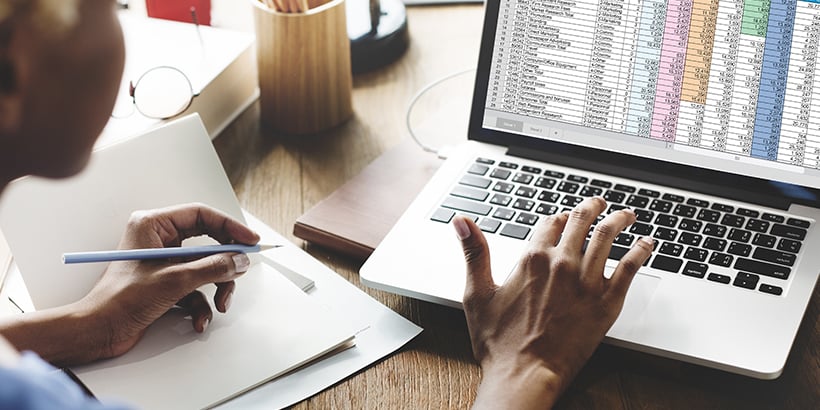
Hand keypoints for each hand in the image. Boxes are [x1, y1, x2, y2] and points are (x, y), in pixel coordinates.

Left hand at [78, 203, 259, 359]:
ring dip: (216, 288)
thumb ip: (212, 268)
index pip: (201, 215)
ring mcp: (163, 262)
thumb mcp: (175, 280)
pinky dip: (202, 304)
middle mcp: (158, 239)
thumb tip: (239, 261)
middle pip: (207, 243)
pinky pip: (195, 287)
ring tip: (219, 304)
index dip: (229, 227)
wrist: (99, 331)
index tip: (249, 241)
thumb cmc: (120, 300)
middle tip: (240, 271)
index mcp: (153, 225)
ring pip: (205, 267)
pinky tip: (199, 320)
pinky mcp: (165, 282)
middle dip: (224, 264)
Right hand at [453, 197, 652, 408]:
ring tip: (626, 214)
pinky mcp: (606, 302)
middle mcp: (561, 264)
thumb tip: (461, 221)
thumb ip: (474, 252)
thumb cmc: (499, 342)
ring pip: (608, 236)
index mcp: (532, 259)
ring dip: (619, 219)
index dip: (557, 217)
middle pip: (581, 221)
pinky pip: (630, 267)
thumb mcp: (477, 293)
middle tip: (599, 203)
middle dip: (592, 207)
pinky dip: (641, 250)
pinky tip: (647, 244)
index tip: (563, 217)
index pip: (550, 222)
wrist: (525, 375)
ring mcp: (586, 282)